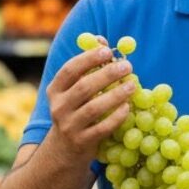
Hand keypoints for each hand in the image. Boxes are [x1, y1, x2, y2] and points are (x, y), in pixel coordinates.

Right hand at [45, 37, 135, 162]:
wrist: (64, 150)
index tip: (107, 51)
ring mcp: (69, 126)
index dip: (88, 59)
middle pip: (84, 87)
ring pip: (94, 108)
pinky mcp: (82, 142)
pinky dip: (116, 117)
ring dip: (116, 95)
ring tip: (133, 85)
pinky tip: (128, 107)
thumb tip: (100, 39)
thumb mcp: (73, 90)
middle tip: (127, 66)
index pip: (69, 70)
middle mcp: (59, 107)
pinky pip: (102, 128)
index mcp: (55, 90)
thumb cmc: (74, 111)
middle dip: (107, 75)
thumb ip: (86, 66)